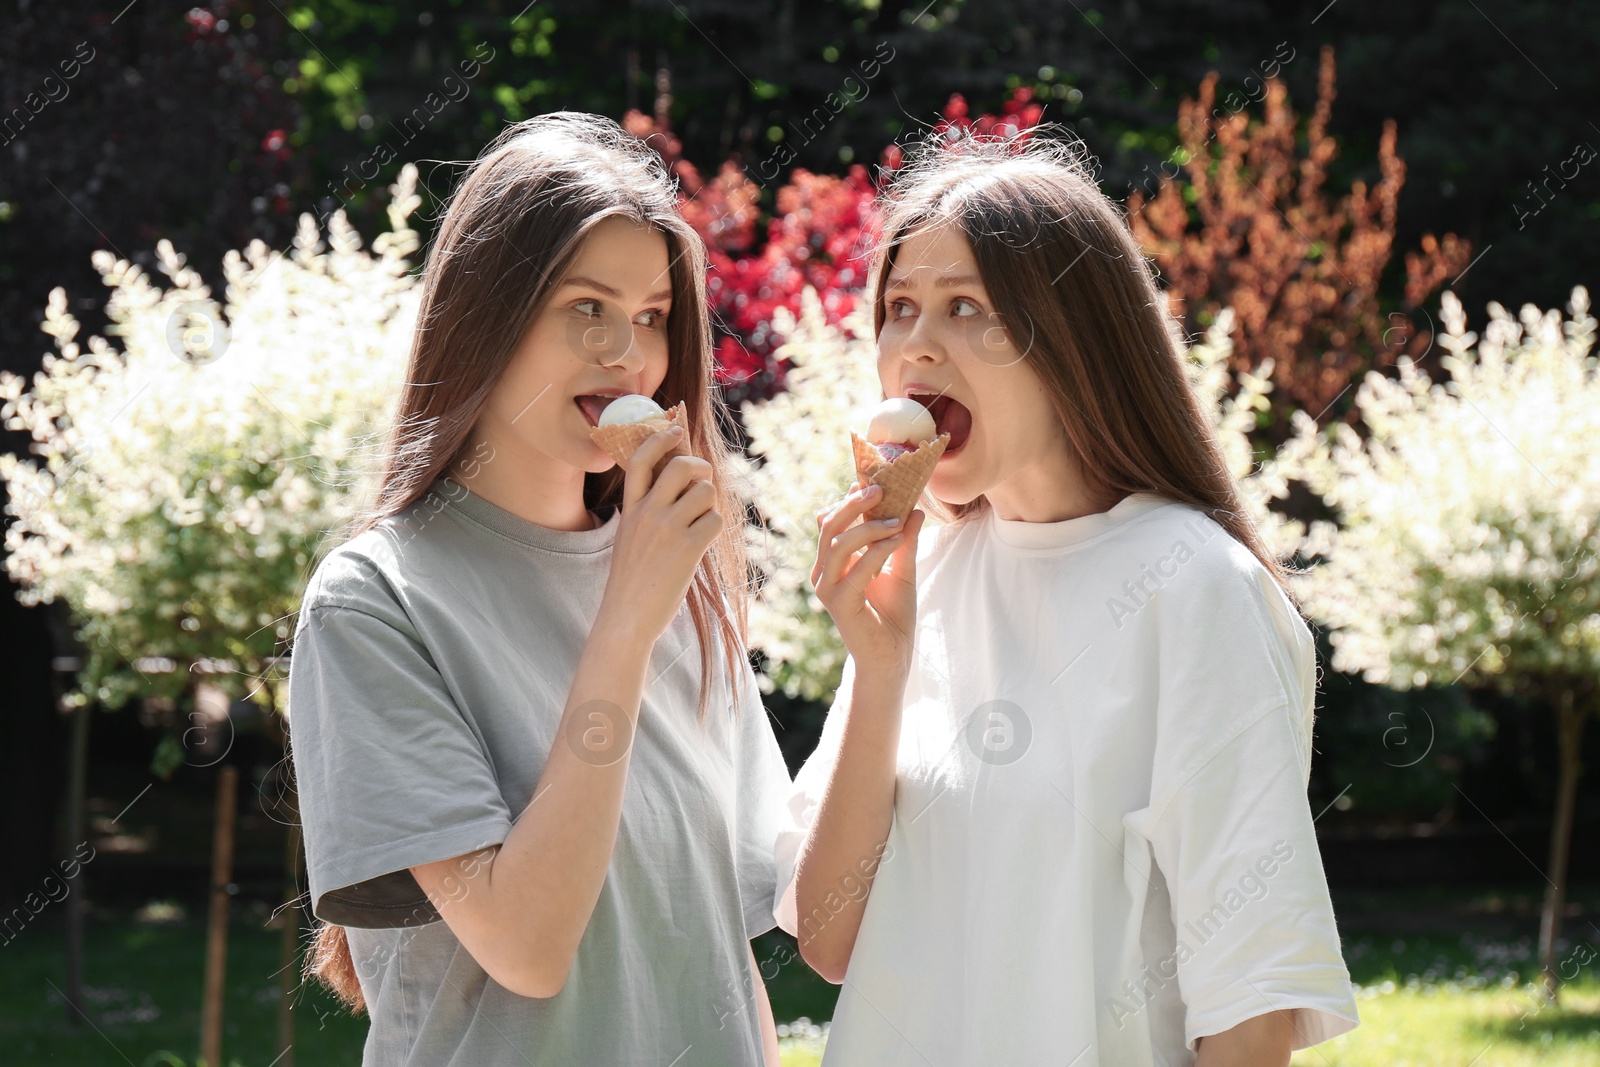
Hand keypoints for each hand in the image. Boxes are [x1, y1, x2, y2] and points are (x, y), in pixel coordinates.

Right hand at [597, 425, 721, 646]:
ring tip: (699, 525)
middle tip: (703, 482)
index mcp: (630, 509)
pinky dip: (713, 528)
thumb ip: (647, 511)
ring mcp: (667, 529)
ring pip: (705, 491)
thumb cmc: (631, 582)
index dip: (659, 438)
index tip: (674, 429)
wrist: (626, 618)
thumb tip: (679, 489)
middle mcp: (647, 513)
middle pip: (681, 466)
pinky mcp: (687, 548)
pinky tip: (701, 545)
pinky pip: (714, 519)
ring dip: (709, 504)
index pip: (641, 459)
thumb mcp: (629, 537)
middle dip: (700, 469)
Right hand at [811, 483, 924, 681]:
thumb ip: (904, 542)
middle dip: (852, 503)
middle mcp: (824, 573)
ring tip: (896, 518)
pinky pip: (856, 568)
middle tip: (879, 488)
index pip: (830, 523)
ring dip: (868, 526)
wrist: (892, 658)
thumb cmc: (894, 616)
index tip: (872, 481)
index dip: (846, 500)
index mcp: (833, 563)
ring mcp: (827, 589)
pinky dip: (878, 549)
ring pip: (838, 543)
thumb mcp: (903, 570)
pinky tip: (899, 538)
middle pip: (828, 527)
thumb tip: (915, 510)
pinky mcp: (838, 604)